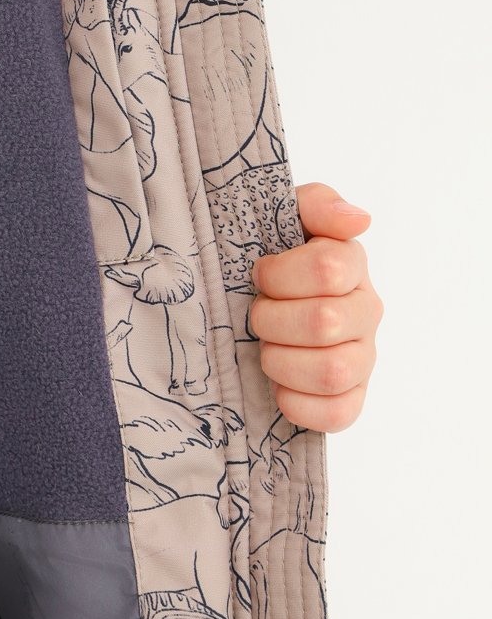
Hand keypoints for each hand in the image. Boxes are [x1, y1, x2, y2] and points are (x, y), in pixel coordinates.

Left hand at [250, 182, 383, 431]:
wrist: (252, 301)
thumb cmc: (269, 258)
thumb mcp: (285, 215)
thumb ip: (318, 204)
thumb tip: (358, 220)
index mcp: (351, 264)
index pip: (328, 269)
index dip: (280, 274)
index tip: (260, 273)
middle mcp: (365, 312)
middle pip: (325, 322)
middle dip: (273, 319)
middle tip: (256, 315)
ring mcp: (362, 358)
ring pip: (332, 370)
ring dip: (281, 360)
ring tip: (266, 349)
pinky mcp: (350, 398)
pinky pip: (337, 413)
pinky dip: (298, 403)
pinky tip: (279, 385)